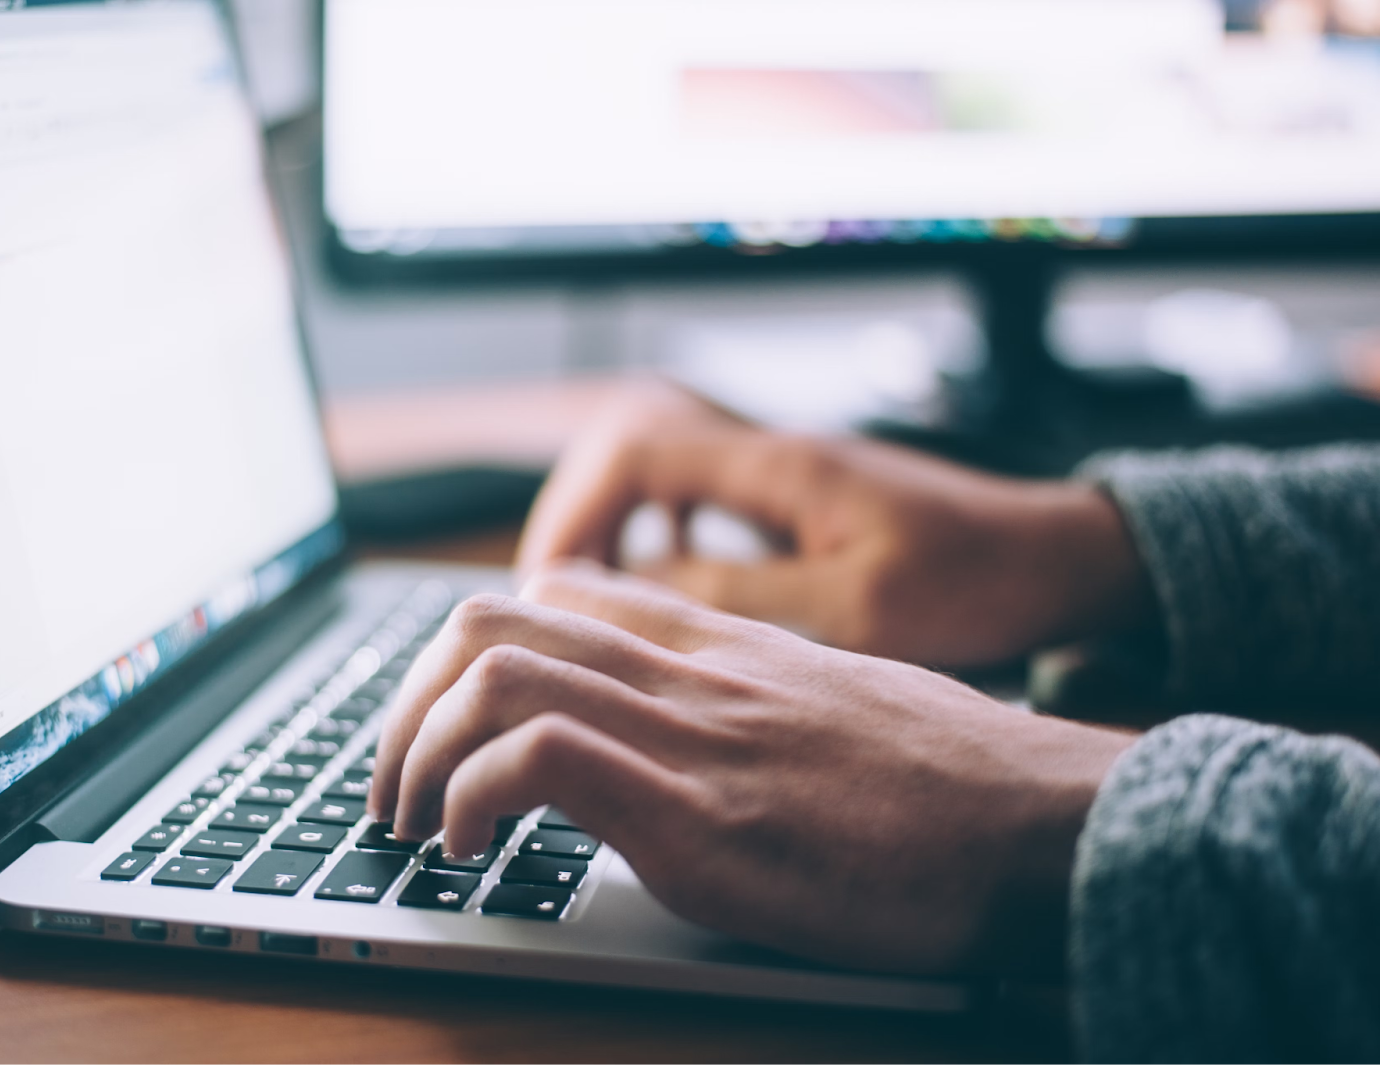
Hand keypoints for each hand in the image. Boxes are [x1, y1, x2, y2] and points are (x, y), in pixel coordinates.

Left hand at [370, 562, 1134, 975]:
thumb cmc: (958, 783)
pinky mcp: (702, 817)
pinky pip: (539, 758)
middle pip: (492, 619)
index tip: (447, 724)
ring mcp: (693, 735)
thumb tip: (691, 737)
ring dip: (415, 750)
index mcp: (722, 644)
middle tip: (394, 783)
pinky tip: (471, 851)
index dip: (469, 652)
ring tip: (412, 823)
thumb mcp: (839, 708)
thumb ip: (750, 700)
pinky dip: (471, 798)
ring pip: (493, 671)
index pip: (557, 593)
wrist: (1051, 823)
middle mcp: (692, 670)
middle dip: (407, 702)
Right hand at [516, 381, 1154, 667]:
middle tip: (554, 596)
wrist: (1056, 558)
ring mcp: (784, 473)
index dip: (575, 511)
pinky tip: (665, 584)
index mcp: (779, 466)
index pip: (635, 449)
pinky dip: (661, 533)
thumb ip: (741, 595)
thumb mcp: (856, 608)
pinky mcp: (799, 500)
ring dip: (614, 524)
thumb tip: (635, 590)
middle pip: (630, 447)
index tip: (552, 584)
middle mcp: (771, 454)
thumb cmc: (976, 581)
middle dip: (578, 515)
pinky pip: (698, 496)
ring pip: (659, 470)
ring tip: (592, 595)